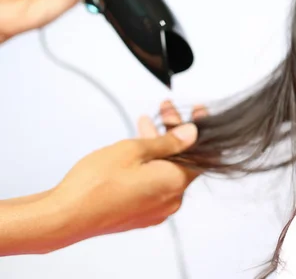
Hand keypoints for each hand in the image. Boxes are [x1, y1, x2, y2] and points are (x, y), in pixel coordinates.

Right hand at [47, 103, 205, 242]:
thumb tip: (193, 133)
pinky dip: (150, 165)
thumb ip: (168, 141)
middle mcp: (171, 200)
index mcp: (175, 183)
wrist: (65, 216)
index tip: (197, 111)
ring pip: (166, 171)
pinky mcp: (141, 215)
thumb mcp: (134, 150)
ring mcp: (156, 210)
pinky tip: (137, 150)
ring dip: (159, 147)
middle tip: (165, 111)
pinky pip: (154, 185)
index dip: (196, 129)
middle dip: (173, 133)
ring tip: (145, 124)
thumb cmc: (96, 183)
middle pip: (182, 160)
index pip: (199, 152)